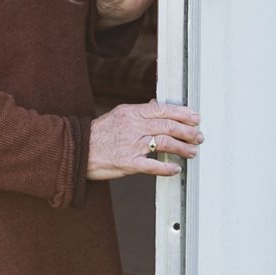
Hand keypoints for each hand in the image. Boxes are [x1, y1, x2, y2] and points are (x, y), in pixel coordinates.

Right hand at [87, 102, 203, 180]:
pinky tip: (175, 168)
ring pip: (164, 144)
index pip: (163, 109)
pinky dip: (166, 167)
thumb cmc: (98, 134)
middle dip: (187, 132)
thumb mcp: (118, 115)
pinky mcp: (128, 163)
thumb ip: (139, 112)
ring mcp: (131, 145)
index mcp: (131, 113)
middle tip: (198, 136)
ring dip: (183, 148)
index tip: (195, 118)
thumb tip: (156, 105)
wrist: (76, 150)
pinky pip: (152, 165)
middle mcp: (133, 127)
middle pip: (168, 126)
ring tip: (193, 152)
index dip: (182, 114)